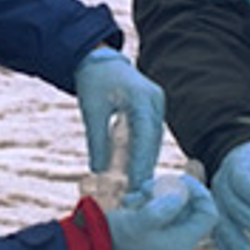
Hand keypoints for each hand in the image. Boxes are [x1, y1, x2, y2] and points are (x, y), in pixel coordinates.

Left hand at [66, 49, 165, 183]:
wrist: (98, 60)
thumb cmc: (93, 82)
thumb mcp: (92, 111)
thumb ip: (97, 141)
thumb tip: (98, 171)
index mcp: (143, 96)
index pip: (145, 133)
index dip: (142, 159)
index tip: (136, 181)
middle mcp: (156, 99)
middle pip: (153, 138)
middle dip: (145, 164)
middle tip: (137, 189)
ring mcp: (157, 103)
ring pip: (154, 138)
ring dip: (146, 159)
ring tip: (137, 183)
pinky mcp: (153, 107)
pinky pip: (151, 133)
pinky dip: (144, 149)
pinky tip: (137, 166)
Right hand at [102, 172, 225, 249]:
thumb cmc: (112, 238)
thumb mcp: (137, 221)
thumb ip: (161, 210)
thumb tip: (181, 197)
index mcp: (182, 244)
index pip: (208, 214)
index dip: (199, 193)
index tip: (180, 179)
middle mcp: (177, 244)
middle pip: (190, 209)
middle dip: (172, 191)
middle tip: (150, 185)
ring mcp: (164, 240)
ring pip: (173, 207)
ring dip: (156, 195)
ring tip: (136, 194)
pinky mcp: (151, 235)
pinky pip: (158, 212)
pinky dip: (146, 202)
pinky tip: (129, 203)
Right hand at [209, 140, 249, 249]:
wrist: (246, 161)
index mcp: (238, 164)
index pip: (243, 177)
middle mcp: (222, 182)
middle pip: (231, 202)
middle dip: (249, 219)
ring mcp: (215, 200)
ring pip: (220, 220)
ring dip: (234, 239)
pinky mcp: (216, 216)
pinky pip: (217, 233)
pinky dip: (226, 249)